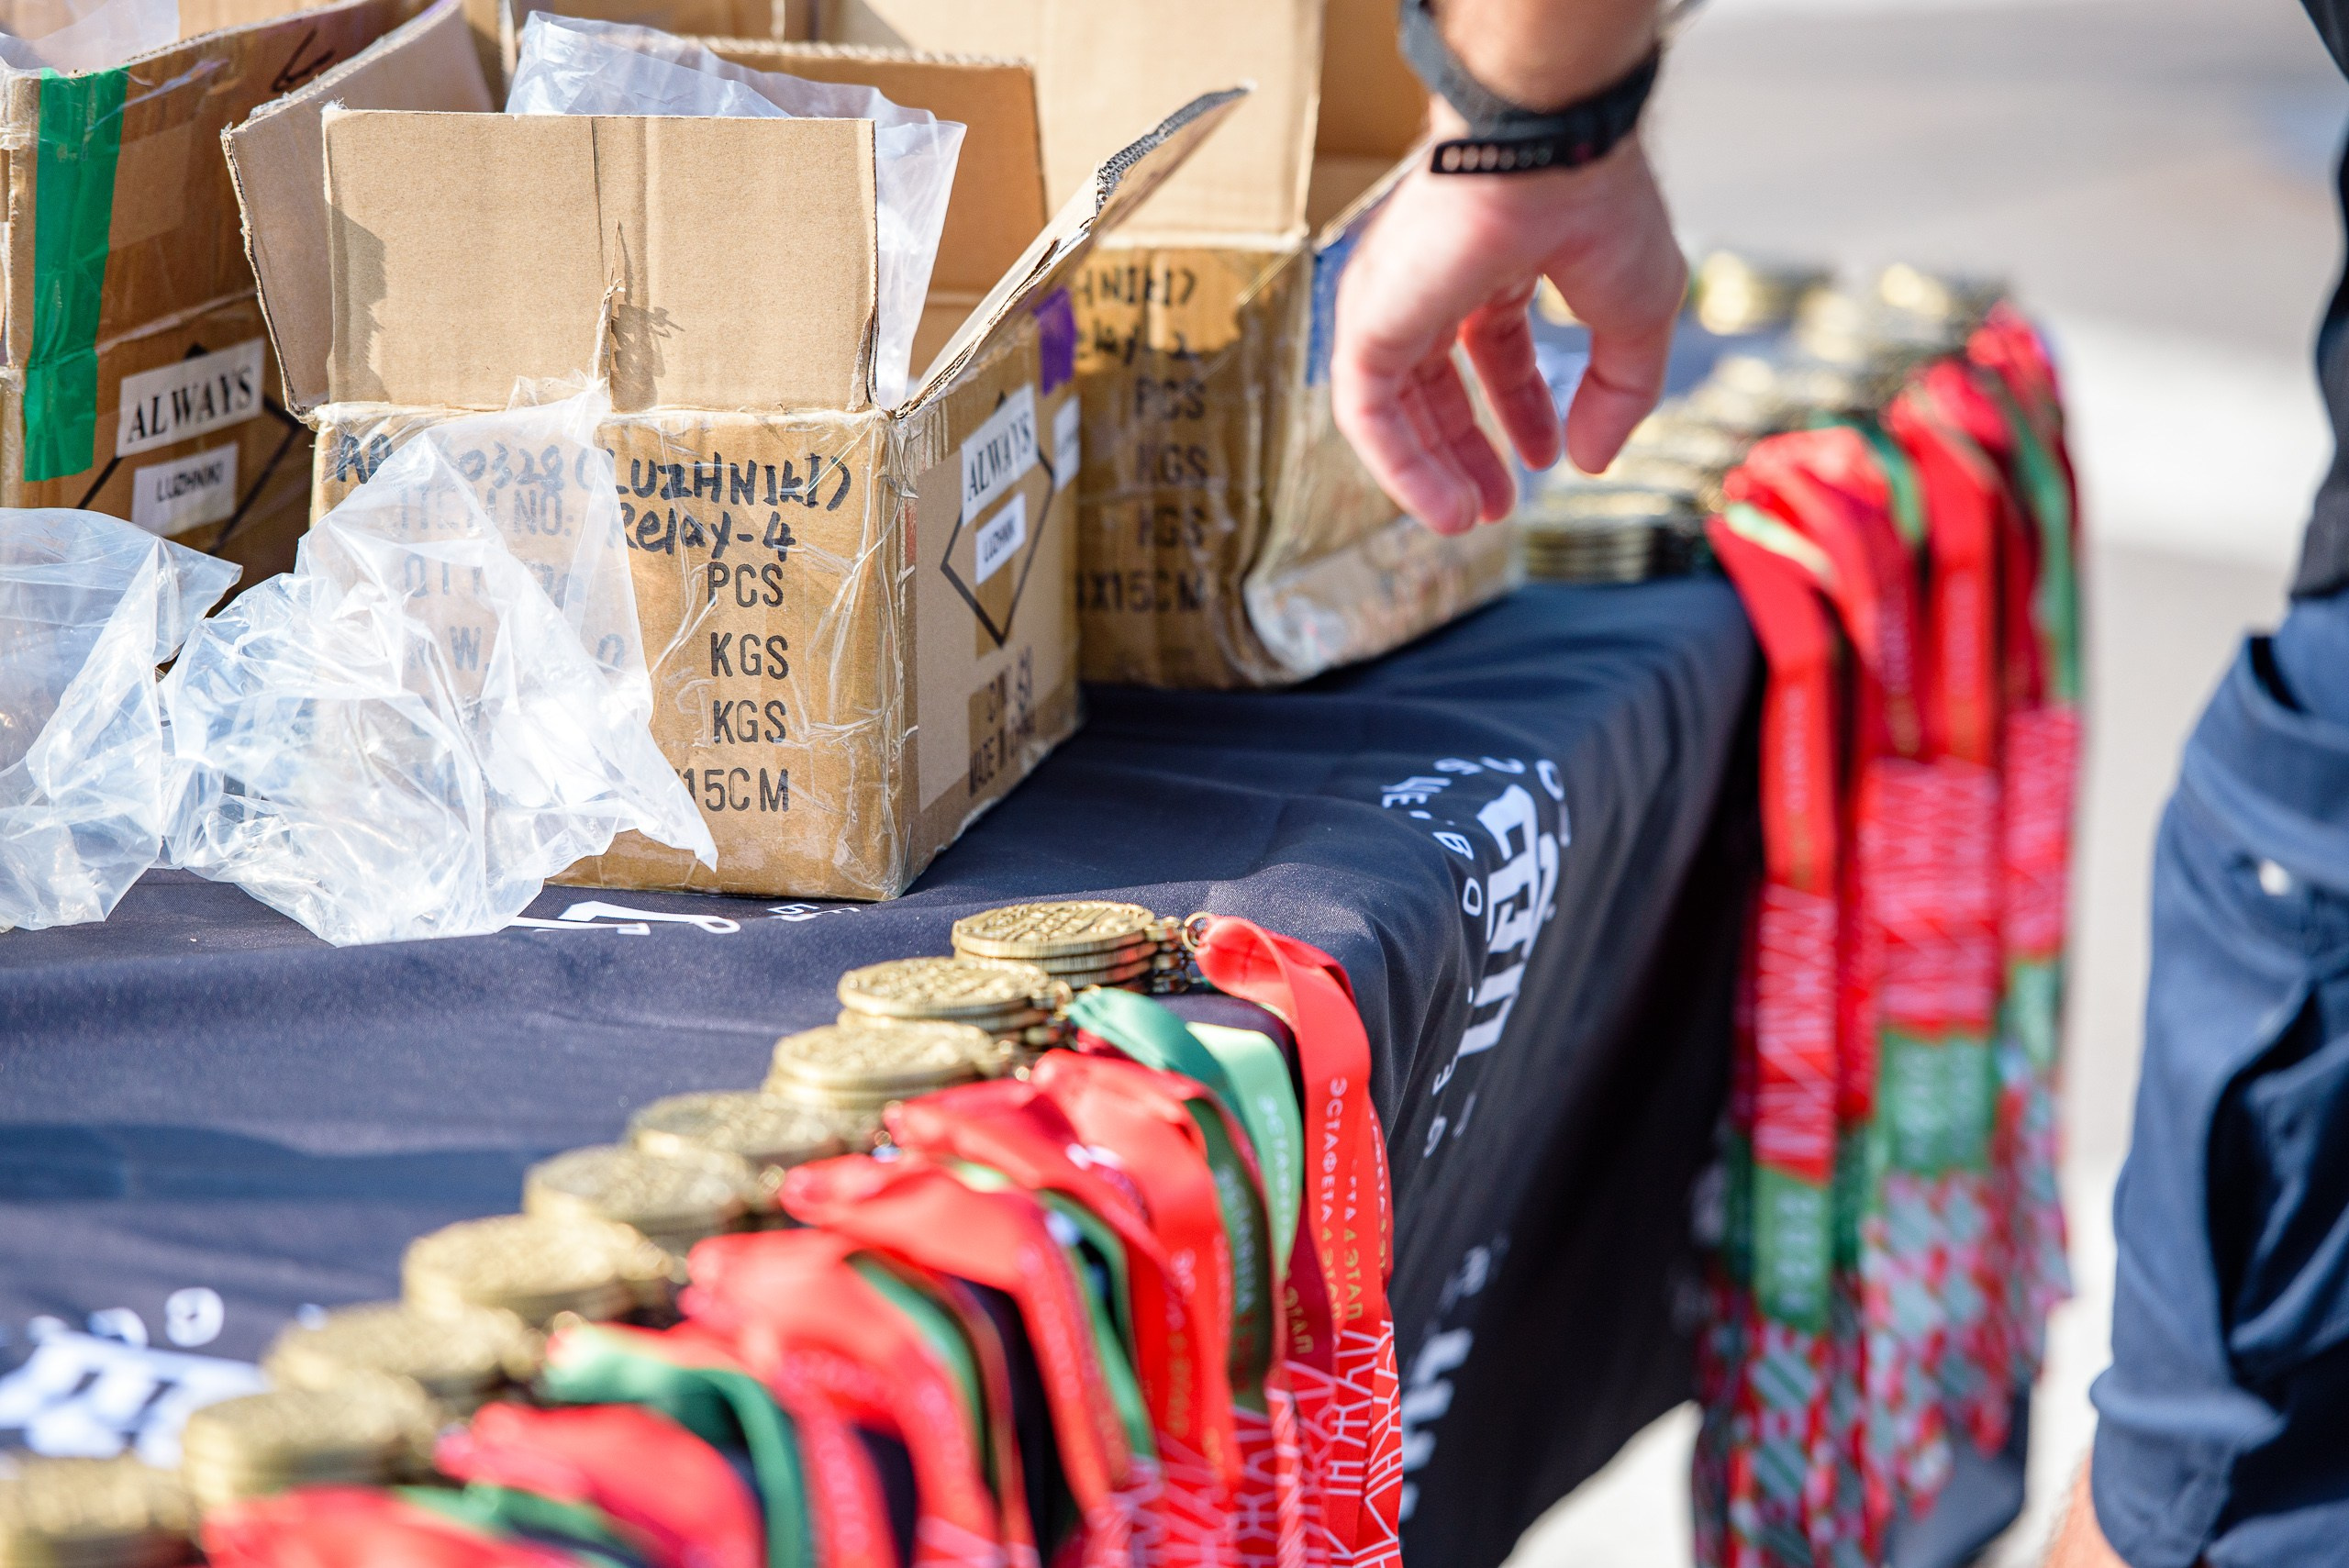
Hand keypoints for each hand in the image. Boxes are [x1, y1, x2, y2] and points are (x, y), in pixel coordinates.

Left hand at [1331, 134, 1684, 534]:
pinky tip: (1444, 509)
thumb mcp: (1638, 316)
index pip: (1493, 344)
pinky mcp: (1365, 322)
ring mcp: (1394, 299)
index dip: (1520, 407)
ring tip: (1465, 522)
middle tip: (1491, 508)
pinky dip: (1402, 470)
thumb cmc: (1598, 204)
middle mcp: (1436, 277)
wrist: (1547, 153)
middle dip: (1464, 451)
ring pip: (1394, 406)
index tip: (1545, 457)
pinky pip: (1367, 415)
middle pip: (1435, 384)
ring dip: (1429, 472)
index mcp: (1498, 258)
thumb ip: (1620, 393)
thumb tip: (1594, 461)